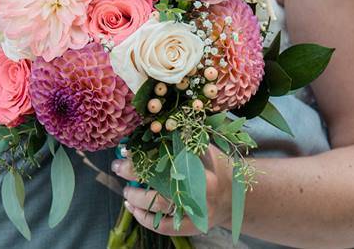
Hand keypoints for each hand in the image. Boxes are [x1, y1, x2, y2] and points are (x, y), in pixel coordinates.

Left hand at [112, 144, 232, 235]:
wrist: (235, 196)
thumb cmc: (216, 167)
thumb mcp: (206, 149)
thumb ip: (184, 139)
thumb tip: (154, 127)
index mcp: (203, 168)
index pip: (167, 160)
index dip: (145, 156)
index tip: (127, 150)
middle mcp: (201, 191)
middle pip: (160, 183)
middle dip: (134, 174)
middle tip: (118, 166)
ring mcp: (196, 211)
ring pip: (159, 205)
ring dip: (136, 197)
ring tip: (126, 189)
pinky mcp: (192, 226)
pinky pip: (164, 226)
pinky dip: (144, 218)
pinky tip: (131, 208)